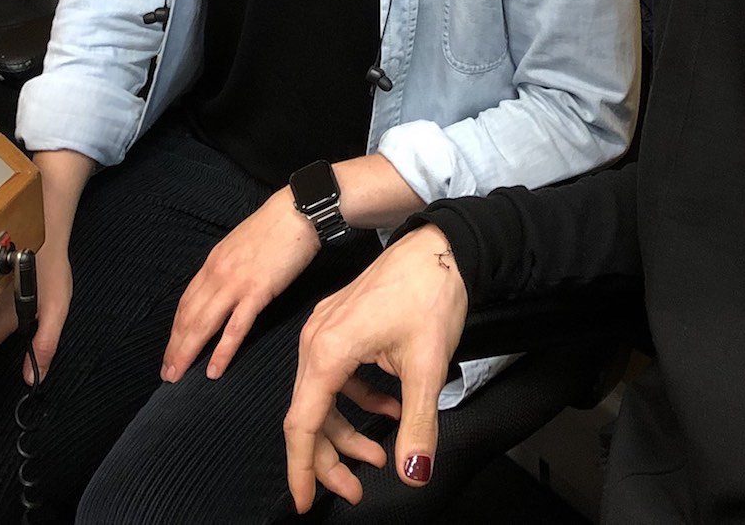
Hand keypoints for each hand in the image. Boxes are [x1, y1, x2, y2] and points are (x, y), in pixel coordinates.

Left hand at [162, 189, 320, 382]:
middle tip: (167, 373)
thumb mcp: (241, 244)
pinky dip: (222, 351)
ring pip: (203, 324)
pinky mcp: (257, 291)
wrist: (297, 211)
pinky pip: (235, 327)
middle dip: (175, 347)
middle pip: (188, 316)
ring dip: (187, 352)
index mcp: (213, 262)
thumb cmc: (275, 227)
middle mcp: (217, 274)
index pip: (186, 302)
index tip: (170, 349)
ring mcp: (236, 283)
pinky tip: (214, 370)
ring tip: (177, 376)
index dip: (176, 329)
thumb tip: (224, 284)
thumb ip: (229, 266)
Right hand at [285, 224, 467, 510]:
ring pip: (323, 396)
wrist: (442, 246)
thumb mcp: (427, 366)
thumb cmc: (431, 294)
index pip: (302, 424)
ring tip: (380, 454)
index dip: (302, 468)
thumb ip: (418, 424)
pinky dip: (358, 399)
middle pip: (309, 414)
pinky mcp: (340, 324)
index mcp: (327, 350)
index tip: (304, 502)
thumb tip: (412, 474)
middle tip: (354, 490)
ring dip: (346, 430)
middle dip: (330, 457)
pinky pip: (337, 375)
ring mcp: (325, 329)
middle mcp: (315, 339)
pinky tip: (391, 408)